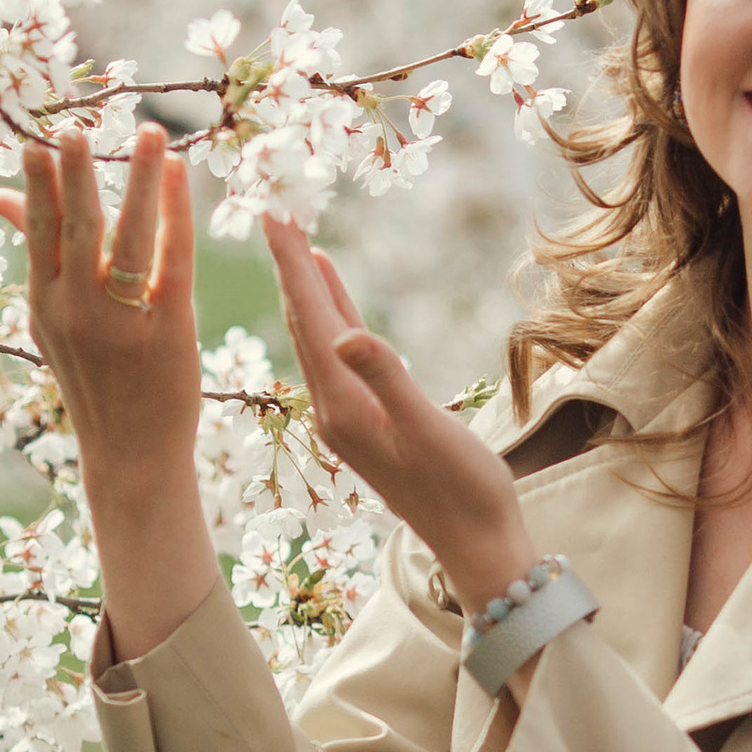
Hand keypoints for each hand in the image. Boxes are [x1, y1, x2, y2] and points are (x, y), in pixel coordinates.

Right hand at [0, 122, 217, 662]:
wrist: (131, 456)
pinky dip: (177, 215)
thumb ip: (34, 254)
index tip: (38, 137)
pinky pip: (174, 261)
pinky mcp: (168, 330)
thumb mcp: (49, 320)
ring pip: (128, 238)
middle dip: (77, 176)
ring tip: (151, 136)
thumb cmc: (94, 378)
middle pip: (74, 229)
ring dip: (140, 183)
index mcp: (43, 303)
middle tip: (78, 127)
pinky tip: (182, 178)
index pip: (36, 232)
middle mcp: (76, 311)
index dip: (37, 184)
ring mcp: (122, 322)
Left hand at [263, 212, 533, 616]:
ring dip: (306, 287)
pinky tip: (333, 292)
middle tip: (274, 207)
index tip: (274, 212)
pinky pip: (340, 353)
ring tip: (295, 237)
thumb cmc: (464, 489)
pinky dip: (334, 316)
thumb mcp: (427, 430)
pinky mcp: (367, 418)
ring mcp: (348, 414)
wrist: (477, 544)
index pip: (311, 320)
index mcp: (343, 406)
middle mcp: (334, 408)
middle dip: (288, 265)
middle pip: (303, 322)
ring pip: (318, 335)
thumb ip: (388, 379)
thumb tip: (346, 333)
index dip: (293, 264)